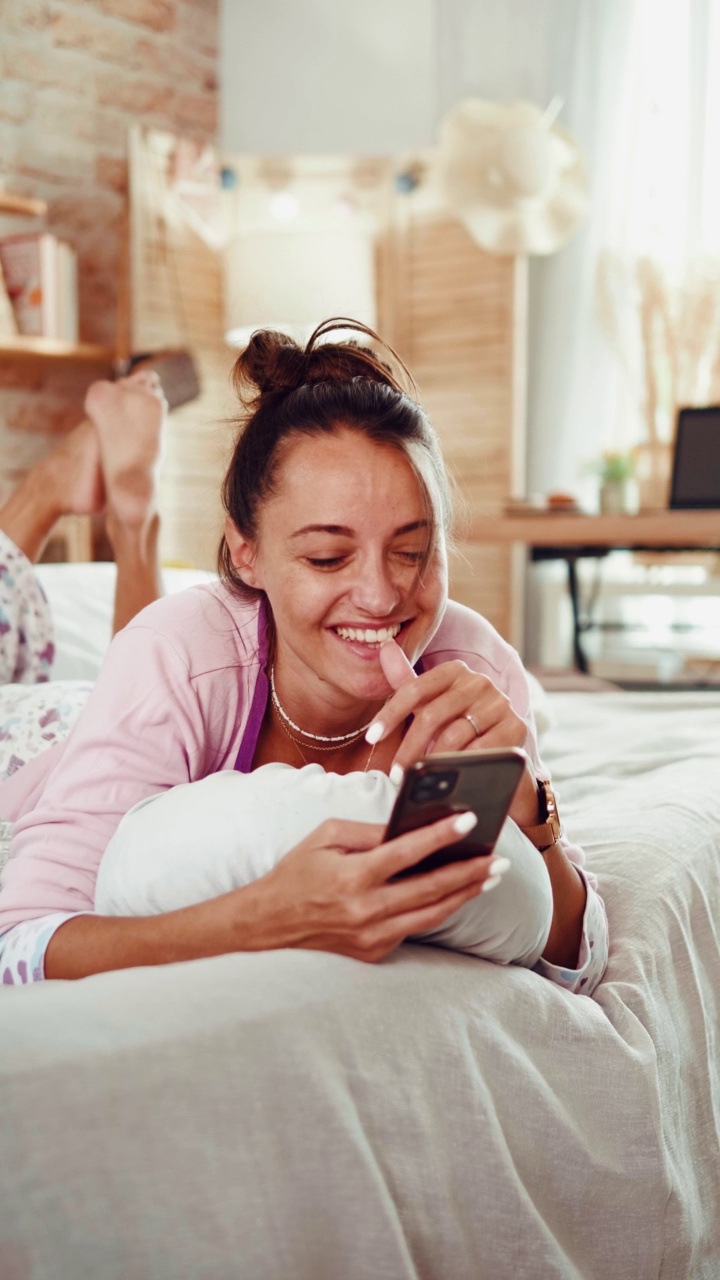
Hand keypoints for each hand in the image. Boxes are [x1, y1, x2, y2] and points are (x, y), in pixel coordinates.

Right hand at [253, 811, 503, 963]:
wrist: (267, 926)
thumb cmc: (295, 873)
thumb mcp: (324, 837)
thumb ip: (367, 832)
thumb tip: (408, 827)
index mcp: (351, 876)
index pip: (405, 852)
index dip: (440, 836)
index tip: (470, 821)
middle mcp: (365, 910)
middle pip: (430, 889)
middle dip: (469, 871)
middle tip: (499, 858)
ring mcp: (371, 936)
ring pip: (431, 914)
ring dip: (465, 894)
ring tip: (490, 876)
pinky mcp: (374, 952)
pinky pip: (413, 928)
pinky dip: (437, 909)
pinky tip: (457, 893)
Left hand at [369, 640, 539, 827]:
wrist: (500, 756)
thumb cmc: (457, 728)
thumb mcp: (429, 705)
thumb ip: (406, 680)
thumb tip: (384, 646)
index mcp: (455, 670)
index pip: (414, 689)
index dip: (390, 714)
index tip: (371, 738)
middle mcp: (479, 681)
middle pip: (432, 714)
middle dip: (409, 746)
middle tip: (395, 772)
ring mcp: (499, 703)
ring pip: (454, 734)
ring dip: (431, 761)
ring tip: (417, 779)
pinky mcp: (516, 727)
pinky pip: (480, 749)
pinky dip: (459, 765)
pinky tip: (446, 778)